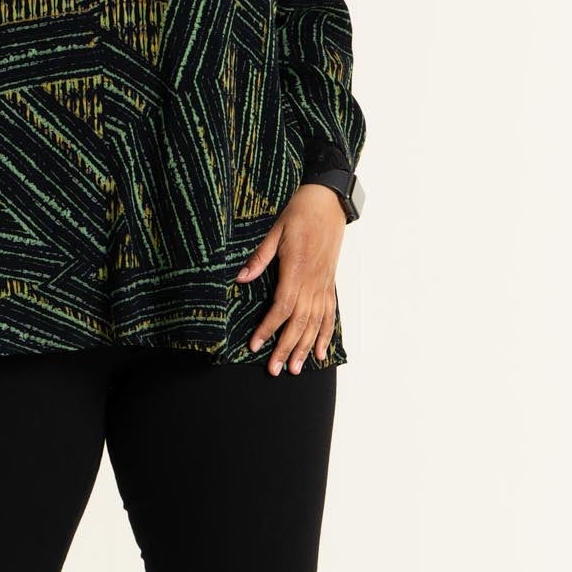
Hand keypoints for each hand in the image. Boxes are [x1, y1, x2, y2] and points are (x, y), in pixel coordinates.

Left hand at [236, 186, 346, 373]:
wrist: (328, 201)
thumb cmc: (300, 213)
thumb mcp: (275, 231)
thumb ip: (260, 258)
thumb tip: (241, 278)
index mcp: (297, 269)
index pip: (283, 307)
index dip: (269, 328)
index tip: (256, 344)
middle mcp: (313, 281)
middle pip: (299, 322)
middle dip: (286, 348)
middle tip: (274, 370)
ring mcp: (324, 284)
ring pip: (316, 323)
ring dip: (305, 347)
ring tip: (294, 368)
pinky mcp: (330, 283)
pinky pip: (329, 314)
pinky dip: (326, 334)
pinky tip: (321, 352)